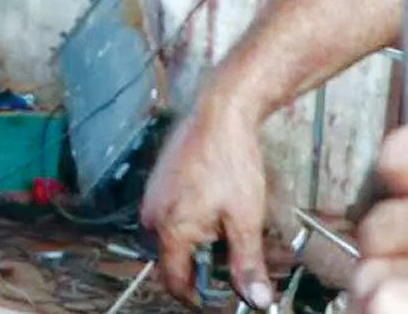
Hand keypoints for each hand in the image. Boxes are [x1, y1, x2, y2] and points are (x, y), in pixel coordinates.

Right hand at [141, 100, 276, 308]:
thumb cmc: (231, 160)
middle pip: (174, 259)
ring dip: (197, 240)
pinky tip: (214, 202)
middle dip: (201, 264)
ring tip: (226, 221)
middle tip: (232, 250)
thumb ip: (246, 264)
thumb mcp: (246, 219)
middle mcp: (152, 215)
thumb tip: (255, 300)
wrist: (220, 112)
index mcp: (171, 229)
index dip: (197, 297)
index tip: (217, 298)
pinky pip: (170, 214)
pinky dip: (190, 219)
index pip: (175, 282)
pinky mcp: (157, 182)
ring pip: (172, 236)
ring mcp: (152, 197)